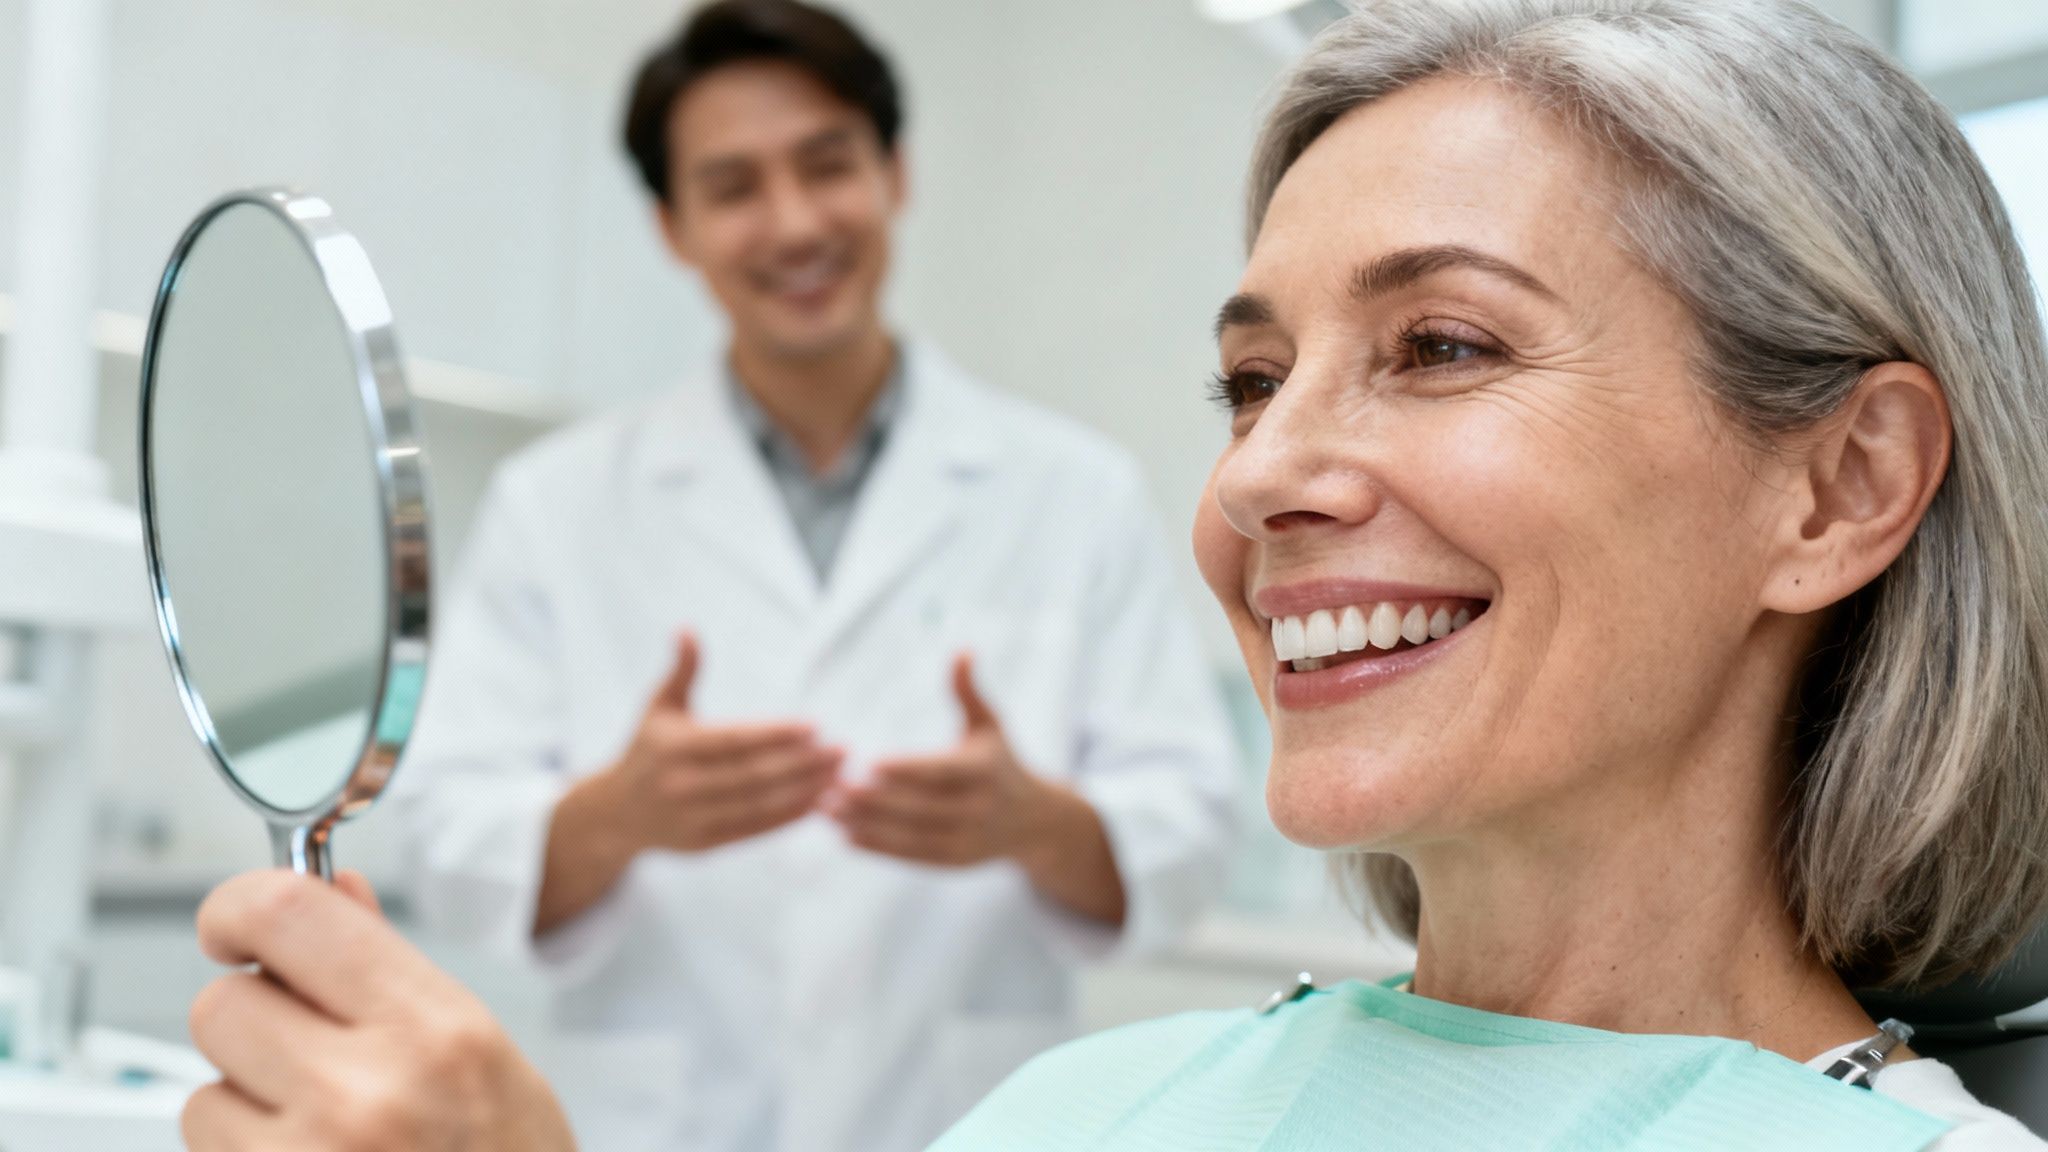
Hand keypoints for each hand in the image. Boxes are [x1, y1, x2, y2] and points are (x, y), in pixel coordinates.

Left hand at [182, 870, 575, 1151]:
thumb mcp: (479, 1049)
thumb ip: (389, 967)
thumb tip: (330, 892)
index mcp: (432, 1029)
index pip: (284, 915)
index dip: (239, 907)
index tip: (238, 924)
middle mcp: (367, 1093)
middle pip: (221, 1004)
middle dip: (253, 1021)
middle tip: (305, 1049)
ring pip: (202, 1094)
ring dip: (244, 1107)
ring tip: (321, 1132)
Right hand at [608, 631, 842, 854]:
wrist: (614, 813)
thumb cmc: (647, 750)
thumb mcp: (658, 706)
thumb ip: (681, 669)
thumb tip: (687, 628)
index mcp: (673, 747)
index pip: (736, 740)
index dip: (777, 734)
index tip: (816, 726)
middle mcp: (681, 785)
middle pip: (754, 775)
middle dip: (804, 762)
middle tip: (843, 749)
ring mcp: (692, 819)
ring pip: (759, 805)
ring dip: (804, 791)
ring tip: (838, 774)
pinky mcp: (703, 845)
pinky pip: (754, 831)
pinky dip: (788, 817)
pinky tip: (817, 801)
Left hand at [825, 653, 1056, 867]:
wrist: (1034, 822)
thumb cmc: (1001, 761)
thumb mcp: (991, 724)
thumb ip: (968, 691)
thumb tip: (962, 649)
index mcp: (984, 771)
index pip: (939, 770)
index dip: (904, 768)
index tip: (867, 762)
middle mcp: (978, 809)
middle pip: (918, 806)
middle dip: (873, 798)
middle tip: (831, 784)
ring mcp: (966, 840)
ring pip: (909, 835)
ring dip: (865, 824)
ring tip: (826, 808)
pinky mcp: (953, 863)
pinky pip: (910, 856)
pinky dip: (876, 847)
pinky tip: (843, 833)